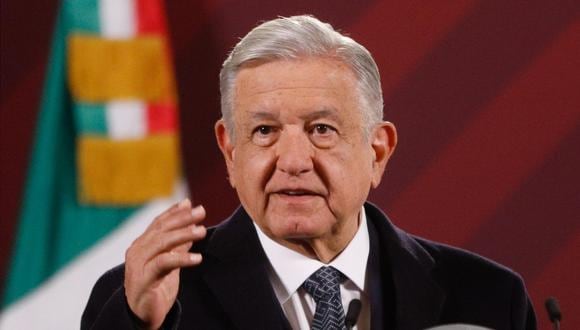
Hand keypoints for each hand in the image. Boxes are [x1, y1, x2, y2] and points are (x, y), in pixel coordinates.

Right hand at [124, 199, 205, 328]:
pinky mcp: (143, 279)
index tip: (190, 204)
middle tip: (201, 211)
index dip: (174, 212)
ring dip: (184, 235)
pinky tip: (197, 258)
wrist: (142, 316)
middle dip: (182, 219)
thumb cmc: (155, 287)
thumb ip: (178, 244)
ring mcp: (138, 265)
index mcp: (142, 245)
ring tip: (202, 231)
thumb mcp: (170, 263)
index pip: (158, 223)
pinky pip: (163, 263)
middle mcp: (137, 251)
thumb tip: (192, 224)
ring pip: (162, 243)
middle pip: (161, 229)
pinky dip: (181, 259)